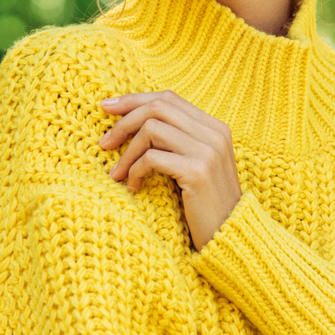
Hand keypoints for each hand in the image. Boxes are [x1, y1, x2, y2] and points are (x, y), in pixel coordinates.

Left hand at [98, 90, 241, 251]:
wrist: (230, 236)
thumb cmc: (205, 204)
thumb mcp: (194, 165)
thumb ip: (176, 141)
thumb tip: (133, 122)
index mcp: (214, 127)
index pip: (168, 98)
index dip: (134, 100)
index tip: (108, 108)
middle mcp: (213, 133)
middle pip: (157, 107)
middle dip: (124, 122)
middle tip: (104, 143)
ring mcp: (207, 151)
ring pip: (151, 129)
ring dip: (127, 152)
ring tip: (117, 172)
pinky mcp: (197, 172)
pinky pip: (152, 158)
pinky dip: (135, 170)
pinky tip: (134, 186)